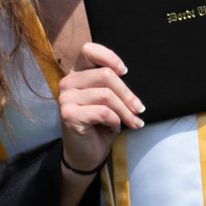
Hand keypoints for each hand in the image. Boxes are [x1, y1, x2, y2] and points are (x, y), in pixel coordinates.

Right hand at [57, 42, 144, 174]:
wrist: (86, 156)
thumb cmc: (100, 126)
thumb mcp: (107, 100)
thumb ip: (111, 85)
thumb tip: (129, 75)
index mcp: (77, 74)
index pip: (88, 50)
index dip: (109, 57)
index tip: (125, 71)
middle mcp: (68, 82)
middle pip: (106, 75)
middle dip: (128, 94)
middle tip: (139, 109)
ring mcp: (66, 98)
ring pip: (106, 95)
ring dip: (125, 111)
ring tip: (132, 122)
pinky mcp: (69, 115)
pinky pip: (103, 112)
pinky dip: (115, 121)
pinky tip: (114, 127)